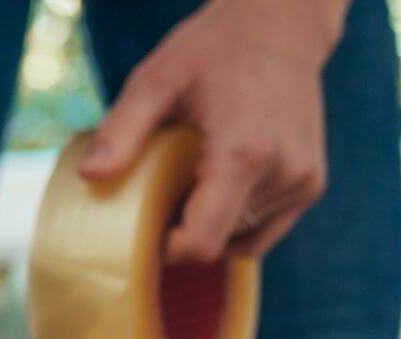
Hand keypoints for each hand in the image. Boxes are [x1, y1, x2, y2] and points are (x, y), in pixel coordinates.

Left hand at [79, 0, 349, 263]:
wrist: (280, 26)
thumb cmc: (213, 49)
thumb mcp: (155, 80)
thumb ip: (122, 130)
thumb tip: (88, 176)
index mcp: (243, 153)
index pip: (204, 241)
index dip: (169, 249)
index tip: (147, 229)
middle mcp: (282, 173)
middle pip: (220, 242)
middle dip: (186, 230)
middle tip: (163, 191)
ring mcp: (303, 181)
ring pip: (243, 238)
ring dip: (213, 223)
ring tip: (193, 178)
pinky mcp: (311, 184)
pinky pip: (267, 228)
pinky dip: (238, 218)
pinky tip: (217, 182)